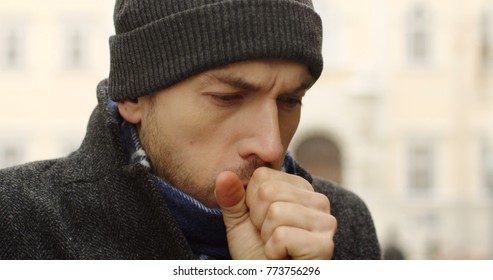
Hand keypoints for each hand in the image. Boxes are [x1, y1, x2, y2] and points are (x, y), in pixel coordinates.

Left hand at [215, 167, 336, 258]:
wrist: (266, 279)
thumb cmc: (257, 252)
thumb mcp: (238, 221)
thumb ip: (231, 196)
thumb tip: (223, 175)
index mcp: (300, 188)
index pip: (262, 176)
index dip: (251, 202)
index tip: (261, 222)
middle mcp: (318, 200)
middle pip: (267, 191)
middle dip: (258, 220)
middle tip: (269, 237)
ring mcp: (325, 222)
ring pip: (276, 212)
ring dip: (266, 237)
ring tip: (277, 248)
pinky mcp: (324, 245)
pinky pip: (282, 236)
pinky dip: (274, 251)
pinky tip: (283, 258)